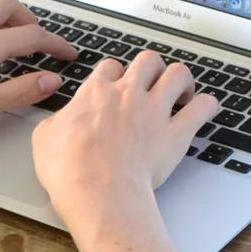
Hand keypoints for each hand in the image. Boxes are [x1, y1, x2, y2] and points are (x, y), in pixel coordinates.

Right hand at [31, 50, 218, 236]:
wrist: (98, 191)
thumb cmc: (71, 170)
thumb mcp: (44, 140)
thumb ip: (55, 123)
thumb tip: (56, 123)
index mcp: (95, 93)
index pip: (109, 67)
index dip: (114, 75)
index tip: (116, 86)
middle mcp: (128, 94)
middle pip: (148, 60)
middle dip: (152, 68)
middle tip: (152, 83)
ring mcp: (155, 111)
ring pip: (178, 73)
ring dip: (181, 80)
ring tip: (181, 92)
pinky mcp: (176, 133)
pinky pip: (202, 107)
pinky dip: (206, 106)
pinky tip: (203, 110)